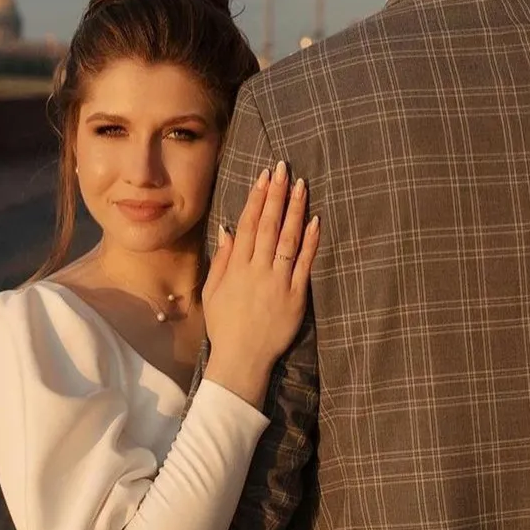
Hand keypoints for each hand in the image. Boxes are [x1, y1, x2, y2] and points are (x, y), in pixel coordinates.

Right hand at [202, 161, 319, 407]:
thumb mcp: (213, 292)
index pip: (248, 224)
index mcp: (237, 267)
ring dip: (295, 210)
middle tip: (284, 169)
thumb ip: (222, 260)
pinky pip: (305, 263)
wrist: (242, 359)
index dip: (257, 198)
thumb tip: (227, 229)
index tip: (264, 177)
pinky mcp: (296, 295)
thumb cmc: (225, 327)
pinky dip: (311, 241)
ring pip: (288, 238)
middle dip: (277, 195)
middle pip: (269, 225)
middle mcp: (258, 269)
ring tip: (301, 186)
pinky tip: (316, 220)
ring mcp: (278, 281)